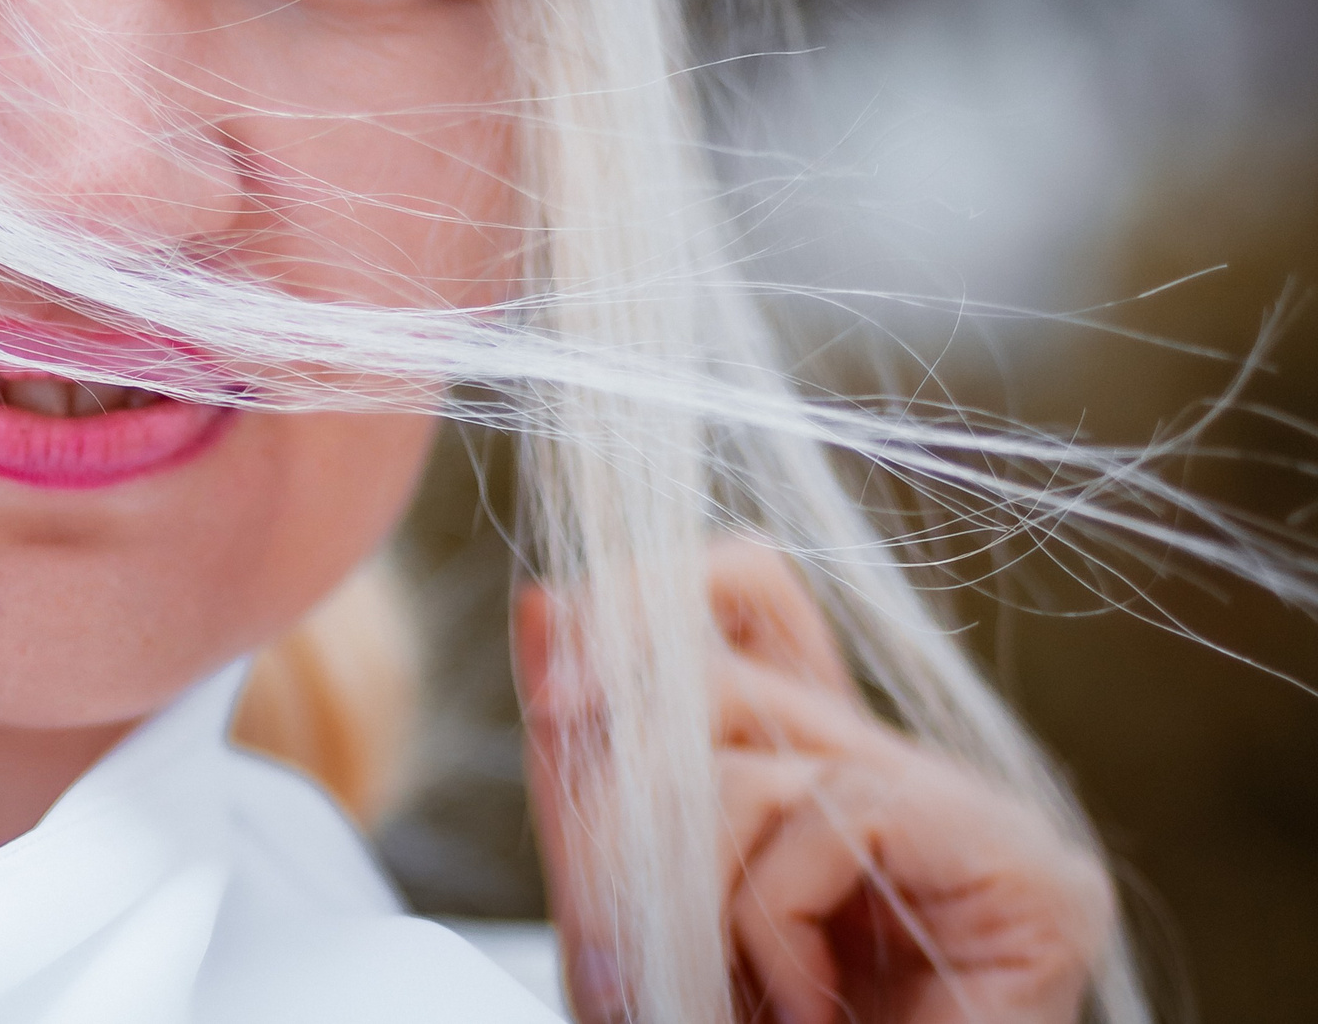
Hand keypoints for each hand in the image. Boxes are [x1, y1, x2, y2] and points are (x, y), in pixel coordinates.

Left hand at [515, 543, 1113, 1023]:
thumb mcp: (622, 902)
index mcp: (808, 767)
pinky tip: (811, 1004)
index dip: (644, 603)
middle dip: (624, 794)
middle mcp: (896, 771)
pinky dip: (776, 917)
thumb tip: (546, 601)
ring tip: (723, 987)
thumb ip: (586, 769)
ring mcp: (974, 816)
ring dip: (693, 884)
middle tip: (608, 915)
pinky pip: (838, 813)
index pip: (743, 590)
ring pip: (761, 751)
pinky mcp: (1027, 873)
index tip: (558, 693)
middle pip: (724, 669)